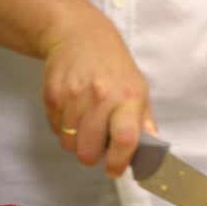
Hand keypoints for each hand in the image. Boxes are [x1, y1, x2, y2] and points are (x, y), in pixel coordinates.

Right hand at [41, 20, 155, 177]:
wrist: (81, 35)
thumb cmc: (115, 67)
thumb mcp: (139, 89)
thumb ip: (145, 122)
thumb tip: (153, 151)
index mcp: (128, 97)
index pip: (125, 138)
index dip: (119, 161)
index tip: (115, 170)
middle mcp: (101, 96)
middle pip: (89, 149)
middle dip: (92, 156)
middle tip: (97, 147)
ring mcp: (74, 96)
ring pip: (70, 143)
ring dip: (77, 142)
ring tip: (86, 126)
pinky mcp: (52, 94)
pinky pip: (55, 129)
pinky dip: (63, 129)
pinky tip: (73, 112)